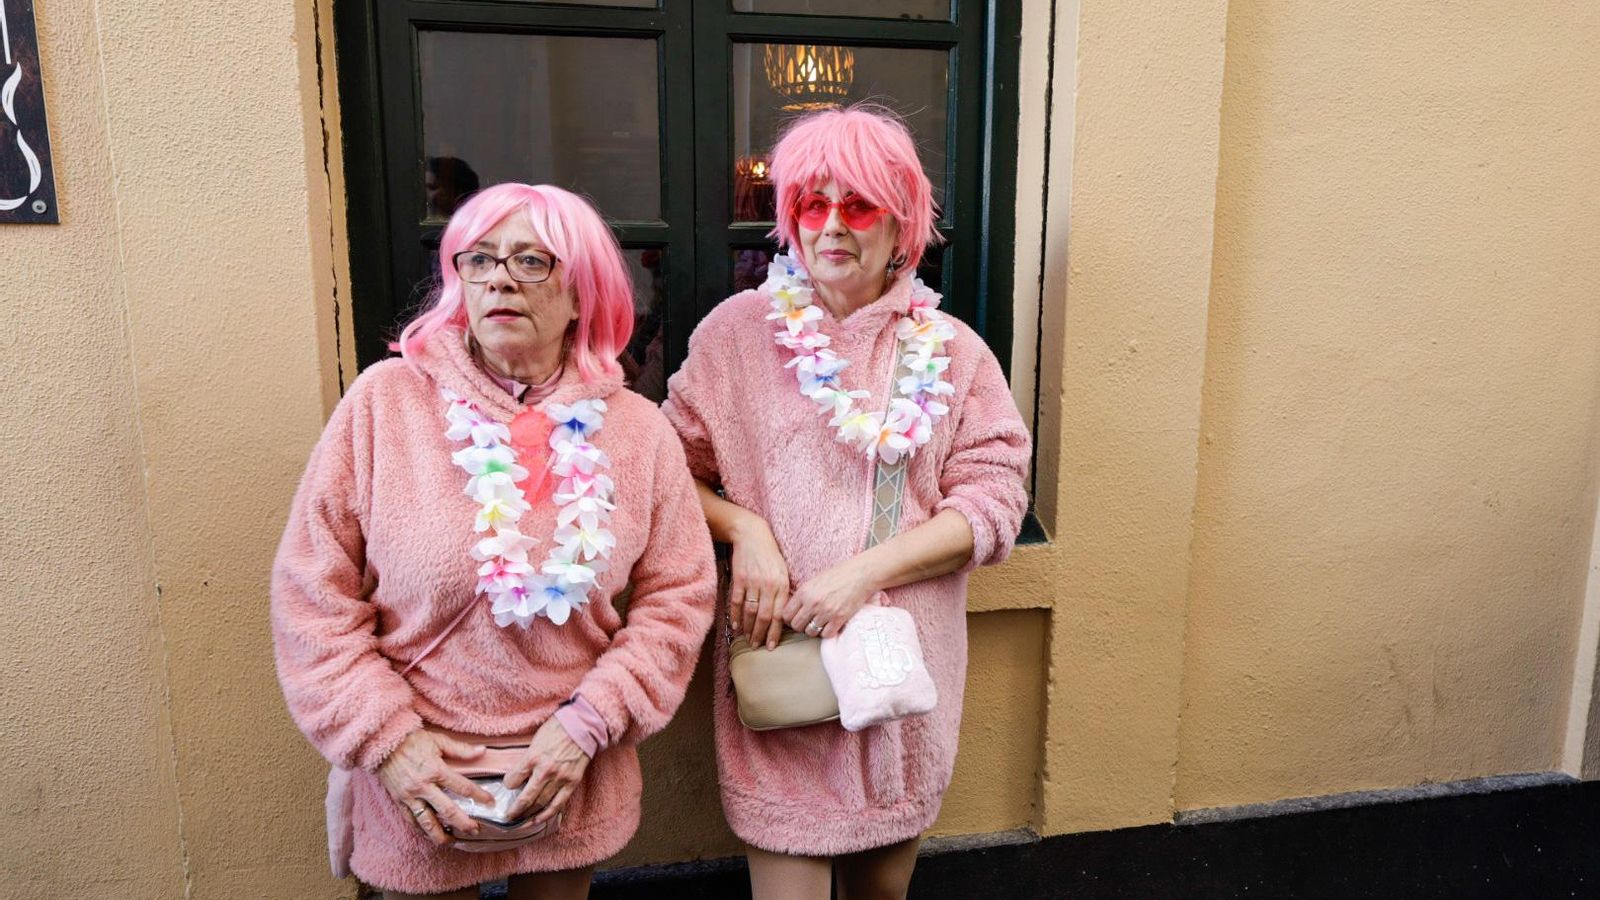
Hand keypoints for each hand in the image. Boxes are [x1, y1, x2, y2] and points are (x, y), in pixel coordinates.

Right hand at [375, 730, 492, 845]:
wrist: (381, 745)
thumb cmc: (411, 741)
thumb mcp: (437, 740)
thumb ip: (460, 749)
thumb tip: (483, 751)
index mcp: (436, 770)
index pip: (463, 787)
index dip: (479, 796)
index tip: (490, 803)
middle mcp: (424, 787)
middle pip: (448, 810)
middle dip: (464, 823)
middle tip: (476, 830)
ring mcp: (410, 797)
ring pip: (427, 823)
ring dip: (441, 835)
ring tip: (453, 841)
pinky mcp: (399, 802)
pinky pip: (411, 821)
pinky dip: (421, 831)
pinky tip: (431, 835)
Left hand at [502, 715, 591, 824]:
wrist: (583, 725)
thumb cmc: (558, 728)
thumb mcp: (536, 740)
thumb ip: (528, 758)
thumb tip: (519, 774)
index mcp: (532, 757)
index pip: (512, 780)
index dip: (508, 785)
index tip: (509, 786)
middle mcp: (544, 771)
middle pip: (525, 798)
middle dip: (514, 810)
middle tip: (508, 816)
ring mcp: (559, 778)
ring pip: (540, 804)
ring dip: (528, 815)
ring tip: (520, 821)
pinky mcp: (571, 783)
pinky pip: (557, 804)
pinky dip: (546, 815)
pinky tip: (537, 820)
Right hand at [728, 515, 789, 649]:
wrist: (752, 535)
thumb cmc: (770, 555)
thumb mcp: (782, 572)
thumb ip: (783, 592)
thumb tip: (782, 616)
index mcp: (781, 584)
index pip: (779, 614)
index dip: (775, 632)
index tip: (771, 645)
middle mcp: (768, 585)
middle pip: (764, 616)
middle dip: (760, 634)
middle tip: (757, 646)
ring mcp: (752, 582)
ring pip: (749, 611)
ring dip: (747, 628)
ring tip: (747, 639)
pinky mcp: (739, 578)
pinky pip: (736, 601)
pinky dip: (735, 615)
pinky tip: (735, 625)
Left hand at [785, 556, 879, 639]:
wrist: (860, 574)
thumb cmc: (838, 576)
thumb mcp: (815, 581)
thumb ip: (803, 596)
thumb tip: (793, 611)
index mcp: (804, 592)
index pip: (786, 615)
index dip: (789, 619)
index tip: (796, 618)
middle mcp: (813, 602)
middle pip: (796, 626)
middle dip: (801, 626)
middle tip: (808, 622)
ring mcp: (826, 611)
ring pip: (810, 632)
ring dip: (814, 630)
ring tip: (821, 622)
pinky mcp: (839, 618)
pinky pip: (826, 634)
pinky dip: (827, 632)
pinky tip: (830, 624)